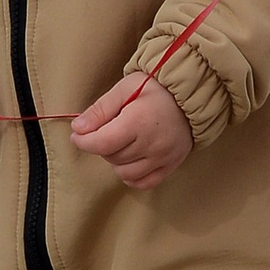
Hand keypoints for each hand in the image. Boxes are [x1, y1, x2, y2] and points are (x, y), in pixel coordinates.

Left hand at [70, 73, 193, 192]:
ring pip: (125, 173)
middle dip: (102, 145)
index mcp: (139, 121)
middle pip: (112, 157)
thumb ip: (100, 109)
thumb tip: (78, 128)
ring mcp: (163, 157)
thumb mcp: (125, 88)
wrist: (192, 93)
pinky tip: (130, 160)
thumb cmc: (156, 87)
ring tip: (120, 143)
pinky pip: (145, 183)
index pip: (102, 143)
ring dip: (116, 160)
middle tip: (106, 129)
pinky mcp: (171, 165)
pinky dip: (132, 176)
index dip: (84, 141)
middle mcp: (152, 144)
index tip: (77, 135)